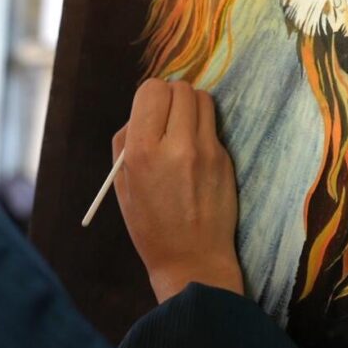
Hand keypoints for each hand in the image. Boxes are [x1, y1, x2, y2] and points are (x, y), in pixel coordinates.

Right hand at [112, 79, 243, 302]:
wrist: (192, 259)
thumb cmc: (150, 225)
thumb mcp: (121, 185)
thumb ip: (126, 142)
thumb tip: (142, 112)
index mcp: (142, 151)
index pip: (152, 90)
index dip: (150, 96)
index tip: (149, 111)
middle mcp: (177, 145)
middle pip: (180, 88)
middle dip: (171, 96)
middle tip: (167, 118)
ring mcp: (206, 151)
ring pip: (203, 99)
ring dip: (190, 106)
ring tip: (182, 130)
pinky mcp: (225, 159)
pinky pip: (213, 126)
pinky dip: (202, 130)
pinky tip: (196, 154)